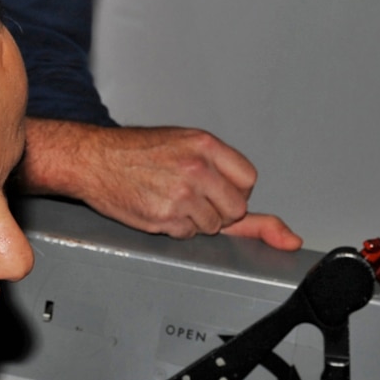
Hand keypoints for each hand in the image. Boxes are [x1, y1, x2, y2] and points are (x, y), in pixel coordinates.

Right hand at [21, 120, 301, 248]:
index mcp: (205, 145)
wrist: (94, 158)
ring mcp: (181, 195)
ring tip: (169, 198)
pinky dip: (175, 228)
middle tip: (191, 196)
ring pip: (213, 226)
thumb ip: (225, 172)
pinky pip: (187, 235)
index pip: (248, 180)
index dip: (233, 189)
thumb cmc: (137, 151)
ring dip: (195, 220)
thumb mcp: (185, 144)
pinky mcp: (164, 217)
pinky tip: (158, 208)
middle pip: (236, 208)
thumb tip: (284, 234)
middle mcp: (196, 169)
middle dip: (219, 209)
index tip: (215, 186)